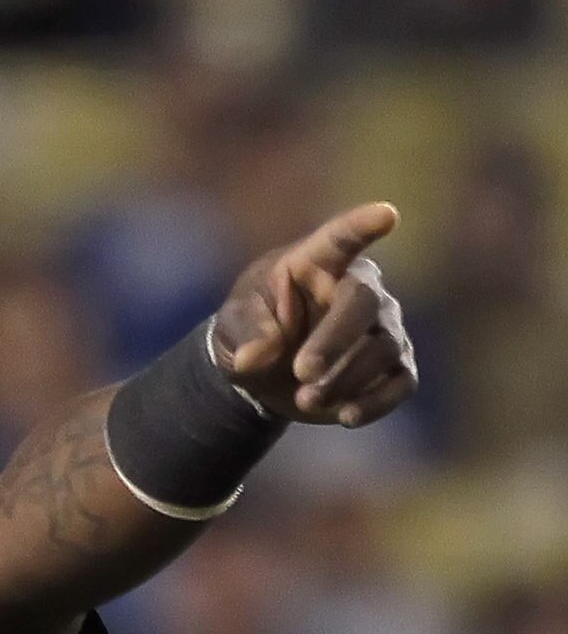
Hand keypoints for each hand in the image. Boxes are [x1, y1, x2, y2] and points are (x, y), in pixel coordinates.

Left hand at [211, 201, 417, 427]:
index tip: (386, 216)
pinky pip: (401, 383)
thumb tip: (256, 355)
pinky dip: (377, 403)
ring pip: (383, 349)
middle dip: (336, 340)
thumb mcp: (233, 324)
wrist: (264, 372)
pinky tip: (346, 417)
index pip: (343, 237)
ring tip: (304, 400)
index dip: (363, 225)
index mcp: (319, 262)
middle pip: (365, 304)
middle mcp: (361, 288)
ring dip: (344, 380)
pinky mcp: (392, 367)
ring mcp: (383, 327)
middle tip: (301, 372)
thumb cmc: (252, 328)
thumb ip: (244, 331)